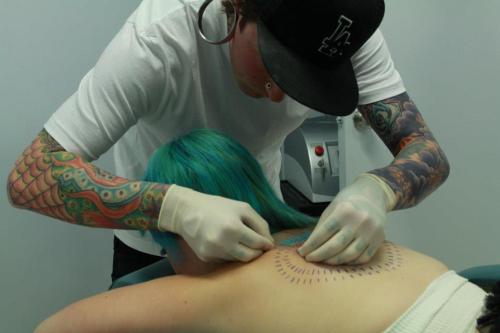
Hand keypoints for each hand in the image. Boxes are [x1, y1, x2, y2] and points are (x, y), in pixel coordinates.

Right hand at [158, 185, 273, 262]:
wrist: (186, 211)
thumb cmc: (218, 207)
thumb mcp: (242, 208)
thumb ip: (260, 224)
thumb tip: (270, 243)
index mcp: (233, 228)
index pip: (257, 243)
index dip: (266, 244)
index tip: (268, 244)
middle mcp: (222, 243)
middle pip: (249, 257)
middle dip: (256, 252)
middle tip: (257, 246)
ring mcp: (213, 252)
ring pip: (237, 260)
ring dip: (243, 253)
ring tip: (240, 241)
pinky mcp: (205, 258)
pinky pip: (225, 260)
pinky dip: (229, 254)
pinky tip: (225, 243)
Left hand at [298, 174, 395, 264]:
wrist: (374, 195)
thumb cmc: (348, 201)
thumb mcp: (332, 208)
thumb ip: (322, 227)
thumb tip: (309, 247)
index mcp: (344, 211)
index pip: (323, 233)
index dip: (310, 246)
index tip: (302, 252)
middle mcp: (359, 222)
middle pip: (335, 246)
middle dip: (319, 256)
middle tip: (310, 259)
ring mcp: (371, 232)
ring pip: (349, 255)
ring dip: (333, 262)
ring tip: (324, 261)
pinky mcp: (379, 240)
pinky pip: (363, 258)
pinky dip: (350, 263)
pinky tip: (341, 261)